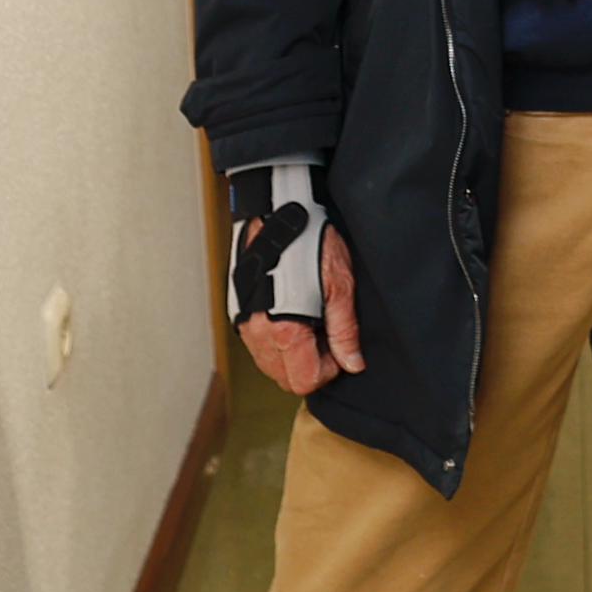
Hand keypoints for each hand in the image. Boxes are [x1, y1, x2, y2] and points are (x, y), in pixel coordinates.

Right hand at [243, 220, 361, 394]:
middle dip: (310, 365)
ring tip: (310, 320)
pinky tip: (292, 313)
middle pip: (286, 379)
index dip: (328, 370)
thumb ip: (345, 330)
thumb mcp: (340, 285)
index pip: (304, 381)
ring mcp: (245, 323)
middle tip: (326, 333)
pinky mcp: (239, 312)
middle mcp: (258, 332)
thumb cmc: (310, 242)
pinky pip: (259, 345)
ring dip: (293, 355)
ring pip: (271, 365)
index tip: (339, 347)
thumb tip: (352, 363)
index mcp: (284, 330)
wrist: (277, 211)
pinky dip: (277, 341)